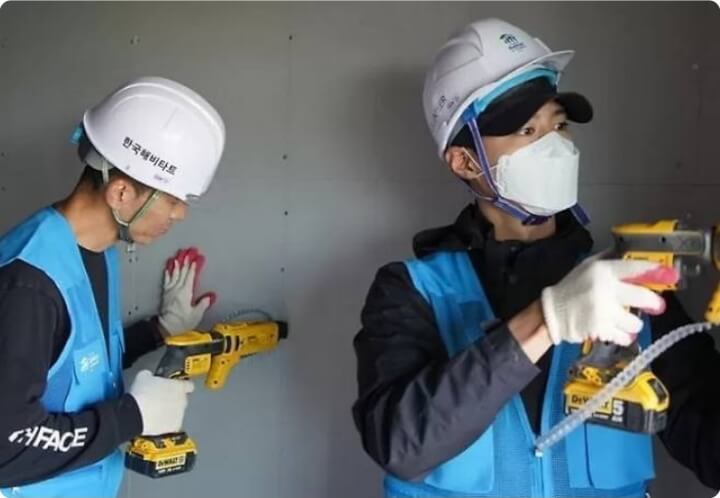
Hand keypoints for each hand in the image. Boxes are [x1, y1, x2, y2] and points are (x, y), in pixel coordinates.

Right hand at [128, 370, 193, 435]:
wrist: (136, 413)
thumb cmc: (141, 394)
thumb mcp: (144, 376)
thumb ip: (152, 376)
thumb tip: (150, 377)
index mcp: (179, 386)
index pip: (188, 385)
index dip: (182, 385)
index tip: (176, 387)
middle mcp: (182, 400)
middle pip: (182, 399)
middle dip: (173, 399)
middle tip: (159, 400)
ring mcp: (179, 414)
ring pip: (177, 412)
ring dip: (169, 412)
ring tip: (154, 411)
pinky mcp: (174, 427)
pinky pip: (171, 424)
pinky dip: (164, 423)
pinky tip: (154, 420)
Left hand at [158, 247, 216, 334]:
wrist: (166, 327)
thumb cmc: (181, 322)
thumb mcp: (196, 314)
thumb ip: (203, 304)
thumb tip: (210, 297)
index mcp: (185, 292)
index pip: (190, 275)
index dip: (193, 266)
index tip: (196, 258)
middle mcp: (177, 289)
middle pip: (182, 271)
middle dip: (186, 260)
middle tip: (189, 251)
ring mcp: (170, 290)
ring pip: (174, 273)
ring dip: (177, 263)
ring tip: (178, 255)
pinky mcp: (165, 293)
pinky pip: (167, 278)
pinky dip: (168, 271)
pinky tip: (169, 267)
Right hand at [541, 257, 678, 345]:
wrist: (552, 313)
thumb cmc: (570, 288)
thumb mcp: (586, 266)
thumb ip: (609, 260)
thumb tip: (632, 253)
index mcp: (603, 270)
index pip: (636, 268)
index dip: (656, 272)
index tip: (671, 275)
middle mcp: (605, 289)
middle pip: (644, 297)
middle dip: (653, 303)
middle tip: (654, 306)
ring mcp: (603, 311)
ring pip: (636, 321)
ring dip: (633, 323)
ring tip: (623, 320)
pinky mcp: (601, 329)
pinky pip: (625, 336)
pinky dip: (623, 336)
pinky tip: (615, 331)